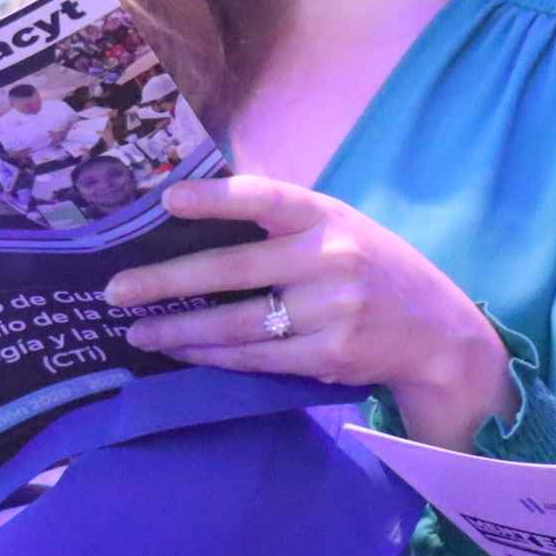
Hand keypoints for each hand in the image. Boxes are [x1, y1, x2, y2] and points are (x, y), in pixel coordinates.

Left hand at [103, 176, 512, 446]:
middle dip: (166, 280)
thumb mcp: (344, 229)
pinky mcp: (330, 356)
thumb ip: (288, 222)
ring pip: (237, 323)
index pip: (267, 198)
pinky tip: (181, 352)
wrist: (440, 334)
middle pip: (234, 269)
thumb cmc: (378, 272)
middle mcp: (332, 259)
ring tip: (136, 331)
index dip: (217, 197)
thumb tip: (202, 205)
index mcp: (331, 217)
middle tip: (115, 290)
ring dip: (179, 329)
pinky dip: (212, 357)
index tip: (168, 200)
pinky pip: (256, 358)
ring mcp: (333, 311)